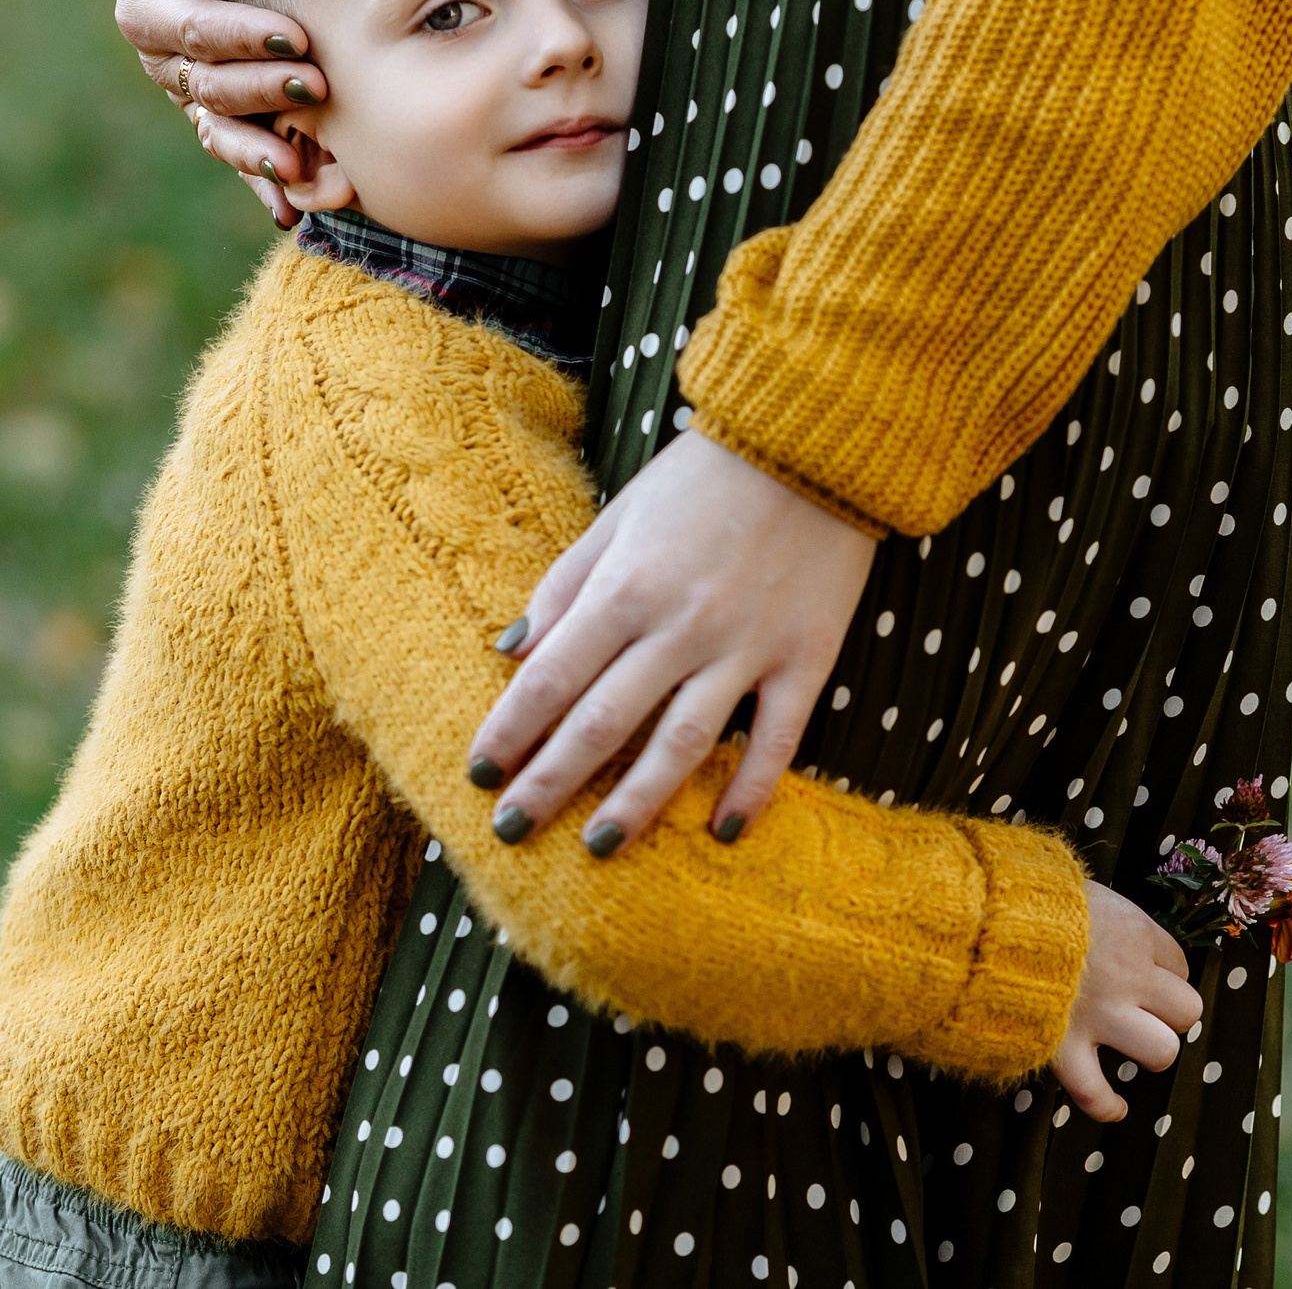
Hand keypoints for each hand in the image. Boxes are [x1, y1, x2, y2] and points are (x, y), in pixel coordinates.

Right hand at [112, 0, 328, 227]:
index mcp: (148, 8)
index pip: (196, 28)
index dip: (243, 36)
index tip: (298, 34)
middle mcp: (166, 62)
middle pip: (215, 85)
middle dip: (266, 89)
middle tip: (318, 87)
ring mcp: (195, 95)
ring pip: (221, 132)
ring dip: (257, 152)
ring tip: (297, 165)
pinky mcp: (224, 113)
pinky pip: (238, 154)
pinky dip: (260, 184)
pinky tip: (288, 209)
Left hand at [468, 431, 876, 854]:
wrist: (811, 444)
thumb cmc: (702, 478)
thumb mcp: (618, 516)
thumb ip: (564, 585)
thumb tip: (510, 651)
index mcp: (624, 587)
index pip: (551, 677)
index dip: (510, 732)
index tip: (479, 776)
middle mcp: (678, 626)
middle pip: (601, 724)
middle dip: (550, 784)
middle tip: (514, 831)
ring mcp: (745, 648)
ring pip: (680, 746)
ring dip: (635, 803)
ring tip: (599, 847)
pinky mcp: (804, 658)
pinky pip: (775, 739)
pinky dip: (750, 789)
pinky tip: (725, 831)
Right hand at [1050, 882, 1203, 1122]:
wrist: (987, 914)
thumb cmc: (1029, 895)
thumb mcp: (1081, 890)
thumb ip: (1103, 913)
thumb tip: (1107, 924)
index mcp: (1135, 934)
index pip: (1178, 963)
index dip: (1161, 969)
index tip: (1138, 966)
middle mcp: (1129, 978)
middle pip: (1186, 1010)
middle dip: (1167, 1011)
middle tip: (1139, 1005)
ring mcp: (1100, 1016)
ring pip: (1162, 1051)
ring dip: (1149, 1049)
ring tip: (1130, 1042)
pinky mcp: (1064, 1044)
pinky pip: (1096, 1091)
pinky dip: (1106, 1105)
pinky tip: (1115, 1107)